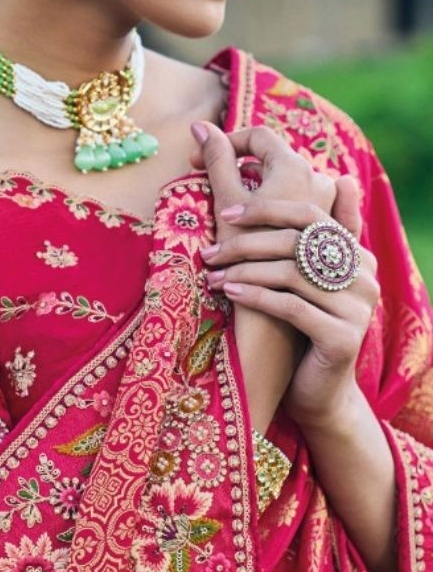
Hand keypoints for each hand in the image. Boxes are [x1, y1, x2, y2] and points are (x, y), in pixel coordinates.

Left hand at [194, 124, 378, 428]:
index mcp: (354, 251)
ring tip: (211, 275)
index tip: (226, 212)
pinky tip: (228, 293)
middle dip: (246, 241)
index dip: (265, 207)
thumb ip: (299, 233)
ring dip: (243, 270)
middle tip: (209, 250)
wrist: (319, 390)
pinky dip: (255, 296)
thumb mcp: (300, 276)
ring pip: (291, 273)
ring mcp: (357, 307)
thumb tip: (287, 181)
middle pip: (296, 240)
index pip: (309, 211)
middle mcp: (363, 274)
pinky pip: (291, 307)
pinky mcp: (342, 338)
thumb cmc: (299, 325)